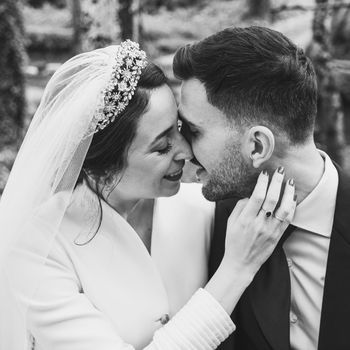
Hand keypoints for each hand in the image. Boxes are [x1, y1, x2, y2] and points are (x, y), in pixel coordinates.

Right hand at [205, 168, 295, 314]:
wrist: (241, 263)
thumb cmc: (233, 241)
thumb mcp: (231, 222)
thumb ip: (240, 206)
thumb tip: (251, 194)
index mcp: (245, 219)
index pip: (257, 196)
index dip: (262, 182)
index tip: (264, 173)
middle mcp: (259, 224)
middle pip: (271, 199)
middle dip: (277, 182)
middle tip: (280, 171)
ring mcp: (270, 231)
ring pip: (284, 209)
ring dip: (288, 193)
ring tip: (290, 182)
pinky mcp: (277, 236)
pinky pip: (288, 220)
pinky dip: (292, 207)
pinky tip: (293, 198)